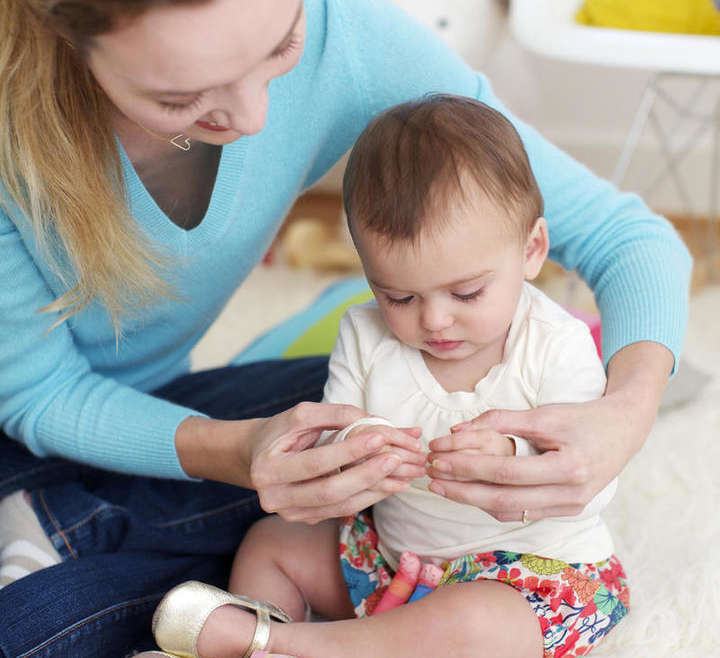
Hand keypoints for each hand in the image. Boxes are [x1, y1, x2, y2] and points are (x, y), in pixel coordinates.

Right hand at [249, 403, 424, 523]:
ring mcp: (290, 514)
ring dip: (374, 490)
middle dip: (366, 475)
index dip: (348, 451)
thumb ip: (334, 414)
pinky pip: (341, 510)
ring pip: (339, 506)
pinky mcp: (305, 519)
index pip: (315, 463)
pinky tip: (389, 485)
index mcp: (268, 469)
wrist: (256, 457)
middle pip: (329, 492)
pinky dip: (367, 497)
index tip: (380, 437)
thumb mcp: (300, 415)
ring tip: (402, 475)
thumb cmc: (280, 431)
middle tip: (395, 459)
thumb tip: (373, 420)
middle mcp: (275, 498)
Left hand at [426, 342, 671, 521]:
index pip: (504, 473)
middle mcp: (570, 496)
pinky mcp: (564, 511)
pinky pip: (520, 512)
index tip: (437, 458)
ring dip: (472, 501)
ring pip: (509, 512)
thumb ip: (502, 420)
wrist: (624, 431)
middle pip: (502, 500)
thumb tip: (457, 430)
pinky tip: (469, 492)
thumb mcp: (545, 413)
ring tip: (443, 486)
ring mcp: (569, 508)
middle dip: (461, 491)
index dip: (466, 467)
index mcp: (568, 469)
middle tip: (431, 478)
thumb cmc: (584, 417)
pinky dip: (492, 504)